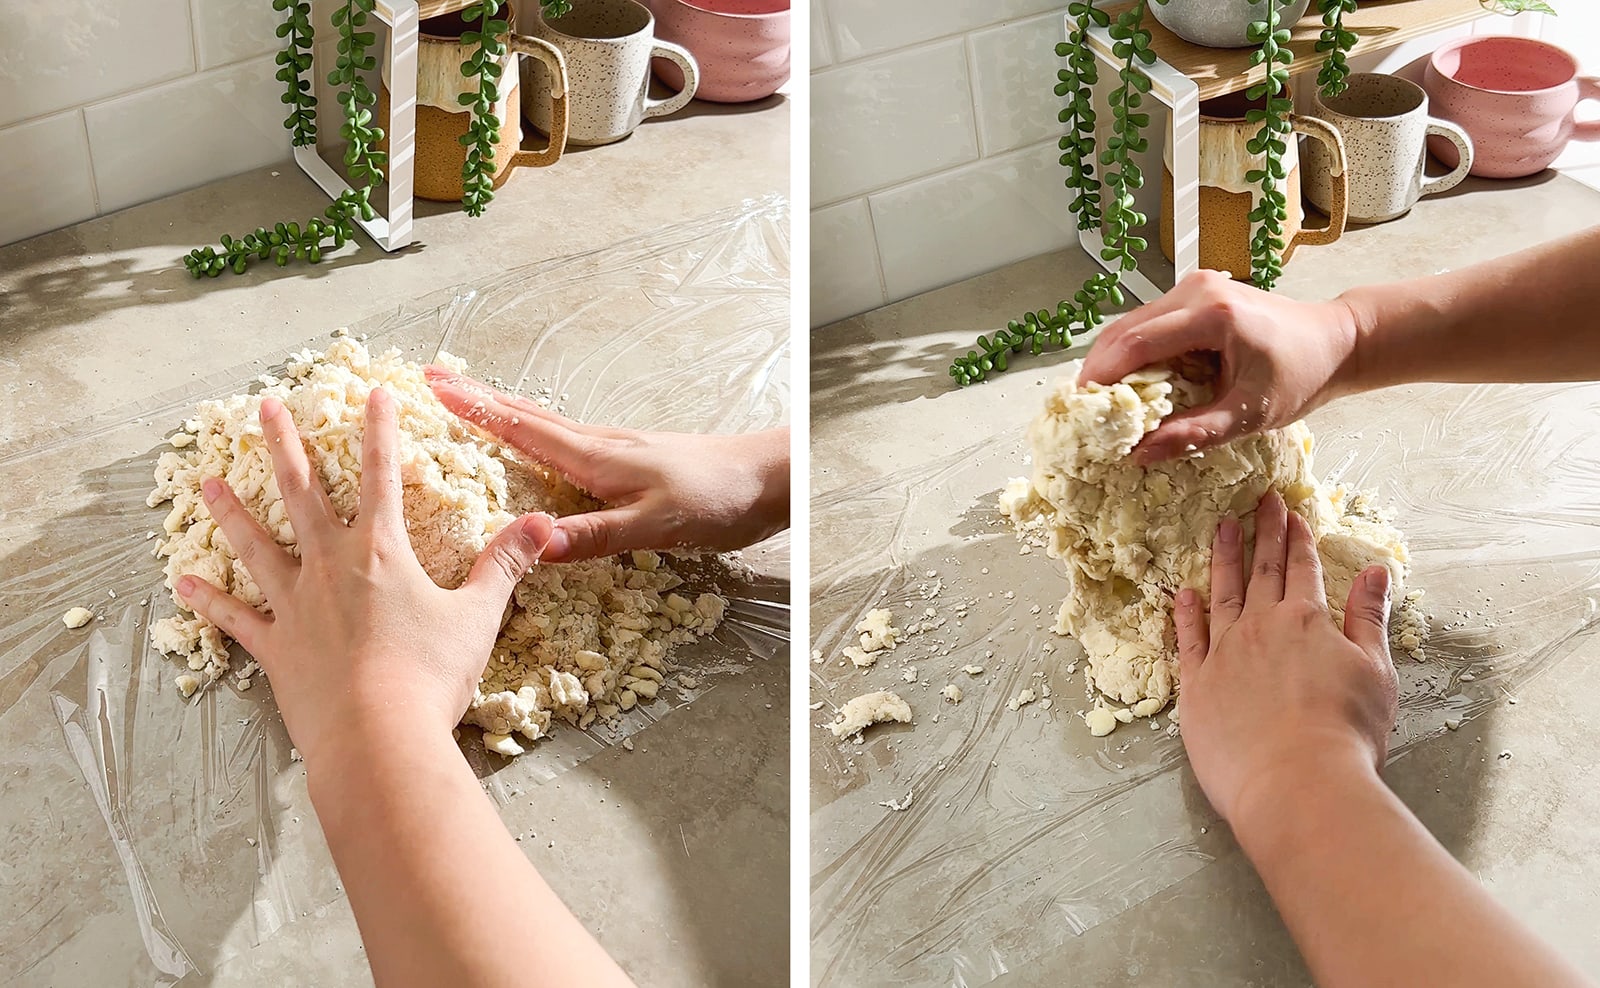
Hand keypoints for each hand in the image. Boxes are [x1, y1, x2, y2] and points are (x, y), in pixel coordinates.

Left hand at [175, 390, 554, 766]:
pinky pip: (235, 618)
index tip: (372, 393)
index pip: (381, 474)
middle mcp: (330, 567)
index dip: (379, 430)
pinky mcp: (276, 648)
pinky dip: (209, 600)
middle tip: (264, 407)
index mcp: (381, 552)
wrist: (377, 738)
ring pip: (256, 545)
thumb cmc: (430, 675)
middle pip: (301, 492)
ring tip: (207, 482)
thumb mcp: (478, 615)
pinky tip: (182, 582)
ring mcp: (296, 606)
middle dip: (284, 445)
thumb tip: (543, 524)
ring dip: (231, 512)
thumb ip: (506, 564)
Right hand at [426, 368, 788, 562]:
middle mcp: (598, 445)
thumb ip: (596, 536)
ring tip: (468, 403)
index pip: (521, 427)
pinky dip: (535, 433)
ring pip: (544, 425)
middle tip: (431, 380)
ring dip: (502, 412)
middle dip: (476, 398)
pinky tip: (536, 444)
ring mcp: (614, 450)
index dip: (474, 408)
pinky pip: (565, 442)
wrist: (767, 480)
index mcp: (595, 457)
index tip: (430, 385)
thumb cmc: (716, 500)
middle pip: (525, 416)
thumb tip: (534, 542)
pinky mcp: (629, 462)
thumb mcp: (655, 526)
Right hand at [1079, 270, 1359, 462]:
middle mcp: (1196, 290)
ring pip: (1131, 324)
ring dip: (1113, 362)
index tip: (1082, 411)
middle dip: (1099, 371)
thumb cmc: (1302, 375)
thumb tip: (1140, 454)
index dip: (1102, 377)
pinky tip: (1132, 383)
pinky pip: (1149, 323)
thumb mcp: (1250, 414)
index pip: (1136, 342)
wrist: (1336, 341)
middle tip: (1086, 412)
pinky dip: (1133, 353)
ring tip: (1104, 402)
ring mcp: (1194, 287)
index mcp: (1211, 315)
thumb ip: (1195, 434)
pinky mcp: (1195, 293)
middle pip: (1124, 329)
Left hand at [1172, 490, 1396, 826]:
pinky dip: (1186, 614)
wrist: (1296, 782)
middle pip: (1262, 572)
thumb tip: (1375, 571)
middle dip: (1263, 533)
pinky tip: (1185, 593)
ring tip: (1223, 527)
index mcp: (1306, 622)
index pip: (1302, 569)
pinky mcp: (1196, 685)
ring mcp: (1224, 654)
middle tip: (1259, 500)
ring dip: (1224, 559)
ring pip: (1222, 594)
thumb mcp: (1375, 671)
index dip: (1297, 539)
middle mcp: (1261, 628)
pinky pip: (1187, 640)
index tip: (1290, 512)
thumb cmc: (1346, 733)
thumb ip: (1368, 618)